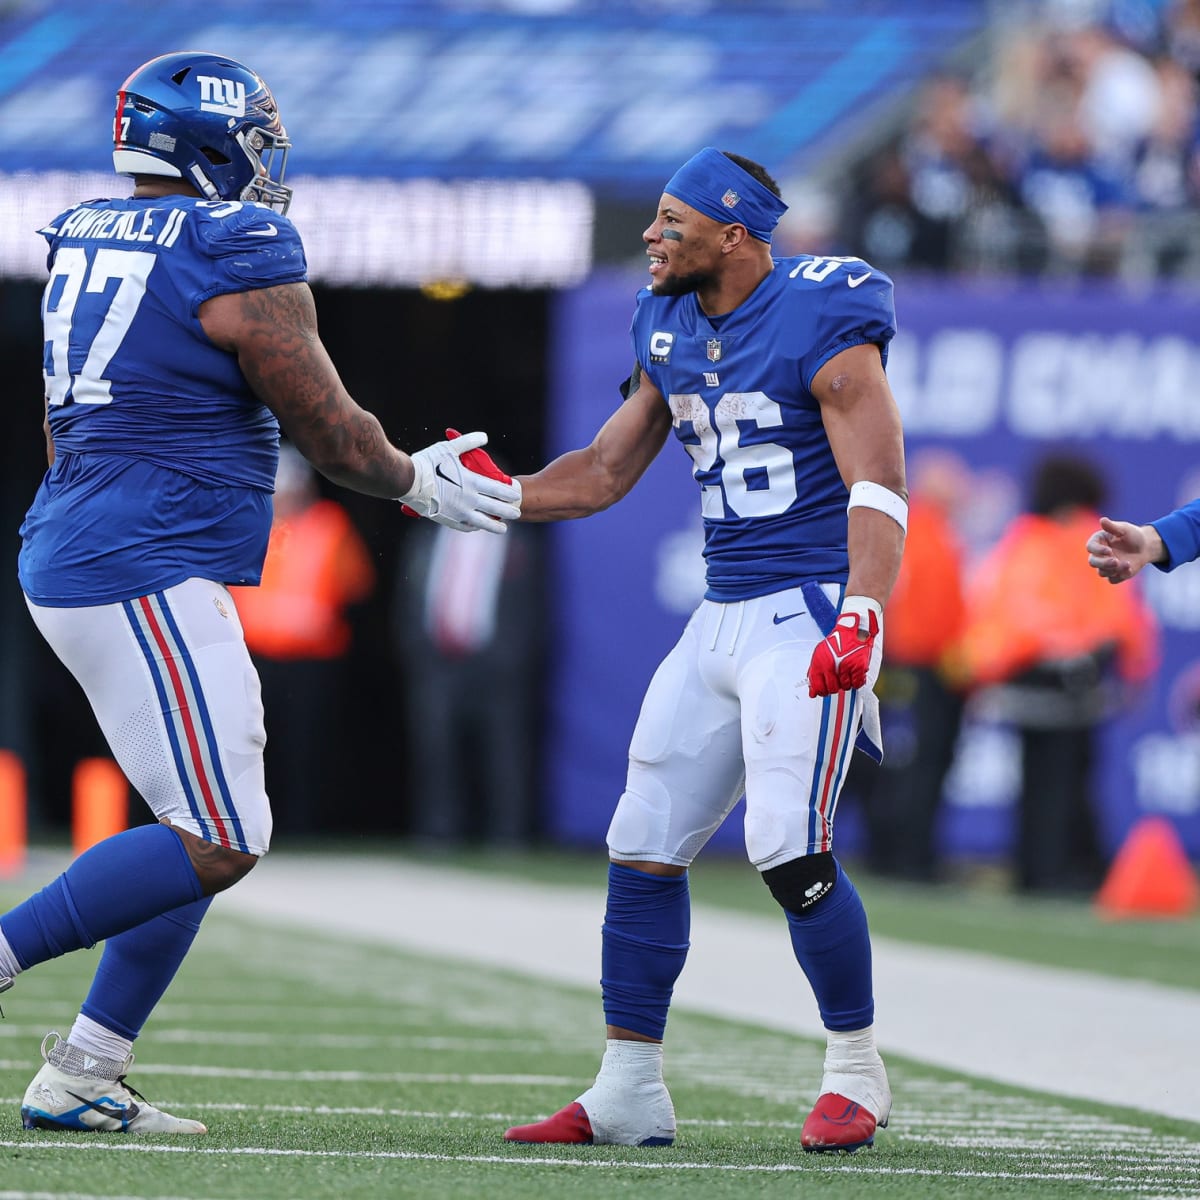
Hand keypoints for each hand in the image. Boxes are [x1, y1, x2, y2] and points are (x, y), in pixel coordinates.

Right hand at [400, 430, 521, 532]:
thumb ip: (468, 443)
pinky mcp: (448, 520)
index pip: (497, 490)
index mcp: (471, 482)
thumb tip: (484, 436)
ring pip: (483, 522)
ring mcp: (458, 512)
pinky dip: (474, 527)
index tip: (516, 495)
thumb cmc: (427, 462)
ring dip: (495, 526)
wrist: (407, 482)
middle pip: (495, 508)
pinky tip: (478, 526)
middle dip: (508, 511)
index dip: (509, 493)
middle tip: (517, 514)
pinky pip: (465, 526)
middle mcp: (468, 499)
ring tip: (504, 529)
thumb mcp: (449, 449)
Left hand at [808, 595, 881, 696]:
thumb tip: (812, 692)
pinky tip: (853, 674)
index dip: (820, 691)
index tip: (823, 691)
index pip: (818, 687)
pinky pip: (857, 683)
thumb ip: (814, 674)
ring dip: (845, 683)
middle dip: (833, 687)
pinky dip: (856, 682)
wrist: (852, 631)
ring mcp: (847, 666)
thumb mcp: (819, 655)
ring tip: (845, 673)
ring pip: (845, 687)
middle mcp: (833, 665)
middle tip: (835, 681)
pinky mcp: (859, 666)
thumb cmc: (836, 643)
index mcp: (821, 663)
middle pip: (832, 689)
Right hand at [1086, 516, 1159, 583]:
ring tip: (1127, 564)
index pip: (1090, 547)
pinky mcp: (1114, 574)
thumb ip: (1112, 527)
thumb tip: (1102, 520)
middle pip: (1093, 562)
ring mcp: (1106, 566)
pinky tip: (1130, 569)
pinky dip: (1120, 576)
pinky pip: (1112, 579)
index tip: (1109, 550)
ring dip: (1113, 570)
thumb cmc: (1133, 535)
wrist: (1146, 547)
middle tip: (1115, 561)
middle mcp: (1099, 555)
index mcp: (1098, 542)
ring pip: (1102, 572)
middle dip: (1103, 563)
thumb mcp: (1124, 529)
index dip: (1097, 550)